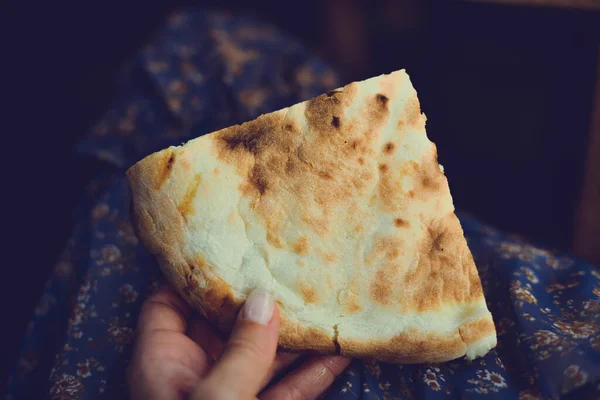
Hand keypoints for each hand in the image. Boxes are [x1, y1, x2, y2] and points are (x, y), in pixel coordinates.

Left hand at [127, 284, 350, 398]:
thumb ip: (240, 353)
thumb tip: (262, 300)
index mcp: (163, 365)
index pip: (168, 301)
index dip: (194, 271)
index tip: (229, 241)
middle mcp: (194, 377)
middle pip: (224, 324)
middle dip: (257, 299)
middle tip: (289, 264)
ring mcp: (229, 398)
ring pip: (262, 358)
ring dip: (294, 337)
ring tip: (322, 302)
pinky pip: (286, 392)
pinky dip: (311, 376)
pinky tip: (338, 355)